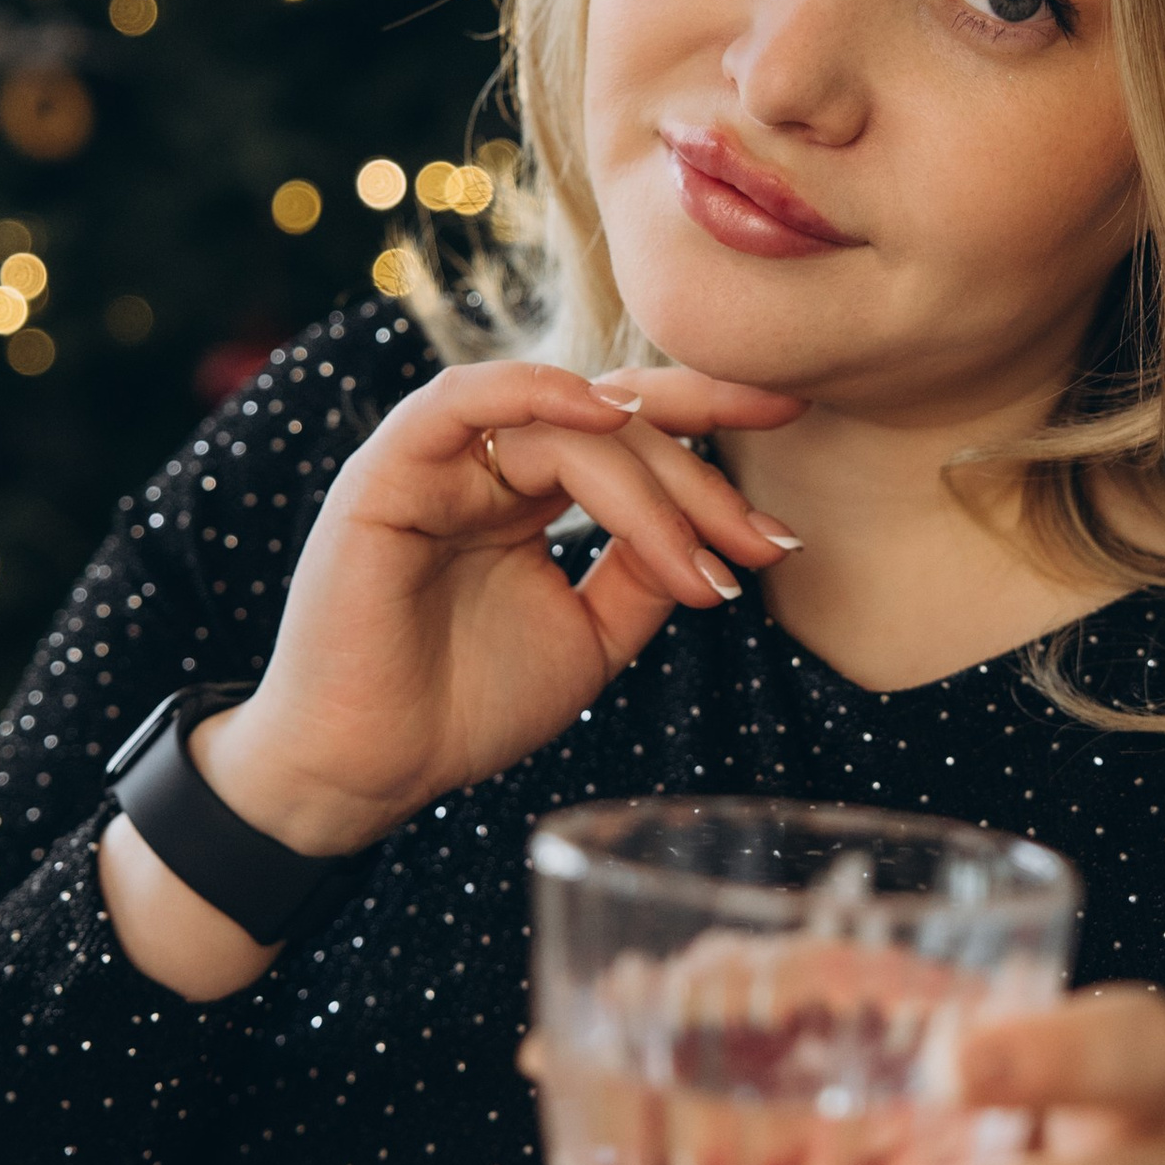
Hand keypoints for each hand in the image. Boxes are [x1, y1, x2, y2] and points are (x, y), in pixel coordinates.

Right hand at [102, 361, 800, 996]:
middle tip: (761, 540)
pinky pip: (459, 400)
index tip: (794, 423)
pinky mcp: (388, 472)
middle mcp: (488, 464)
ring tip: (700, 545)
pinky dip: (533, 390)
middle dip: (701, 477)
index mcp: (531, 492)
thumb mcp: (592, 636)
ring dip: (646, 480)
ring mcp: (438, 463)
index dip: (712, 416)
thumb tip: (728, 530)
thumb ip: (647, 571)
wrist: (370, 774)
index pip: (631, 430)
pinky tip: (602, 414)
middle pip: (615, 423)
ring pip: (564, 423)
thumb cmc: (467, 708)